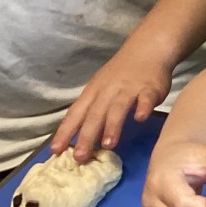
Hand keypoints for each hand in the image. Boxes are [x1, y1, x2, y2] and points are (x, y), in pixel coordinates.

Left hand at [52, 44, 171, 163]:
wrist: (147, 49)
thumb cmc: (121, 73)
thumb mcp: (101, 88)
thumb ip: (94, 110)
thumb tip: (83, 139)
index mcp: (93, 93)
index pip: (76, 114)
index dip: (65, 132)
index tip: (55, 151)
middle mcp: (108, 91)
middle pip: (94, 114)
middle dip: (86, 136)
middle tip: (80, 157)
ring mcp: (129, 89)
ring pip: (118, 108)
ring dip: (112, 126)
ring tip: (108, 145)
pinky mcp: (150, 88)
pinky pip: (145, 99)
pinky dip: (142, 108)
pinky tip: (140, 118)